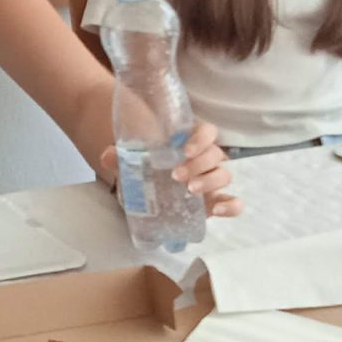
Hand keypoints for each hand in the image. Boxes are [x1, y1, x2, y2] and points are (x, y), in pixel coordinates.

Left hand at [97, 120, 242, 219]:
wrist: (150, 191)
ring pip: (224, 175)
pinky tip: (218, 210)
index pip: (208, 131)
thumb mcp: (132, 162)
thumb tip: (108, 155)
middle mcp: (206, 159)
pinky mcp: (214, 202)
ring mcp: (211, 181)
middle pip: (216, 154)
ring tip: (189, 190)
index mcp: (191, 143)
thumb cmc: (147, 169)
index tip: (184, 150)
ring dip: (210, 181)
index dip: (201, 138)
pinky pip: (233, 202)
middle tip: (176, 176)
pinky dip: (231, 205)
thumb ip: (120, 157)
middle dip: (199, 164)